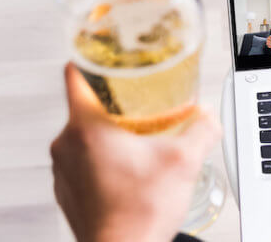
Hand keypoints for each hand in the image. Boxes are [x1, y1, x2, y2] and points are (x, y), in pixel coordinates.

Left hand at [51, 64, 221, 241]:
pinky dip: (99, 163)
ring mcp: (62, 171)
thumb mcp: (183, 162)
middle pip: (83, 106)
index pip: (74, 73)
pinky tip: (126, 172)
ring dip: (106, 136)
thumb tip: (208, 117)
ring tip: (137, 143)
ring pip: (81, 137)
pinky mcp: (66, 192)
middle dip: (111, 104)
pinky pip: (80, 164)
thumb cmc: (140, 213)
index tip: (105, 58)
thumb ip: (201, 130)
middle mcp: (65, 145)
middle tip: (138, 106)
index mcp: (85, 126)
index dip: (90, 59)